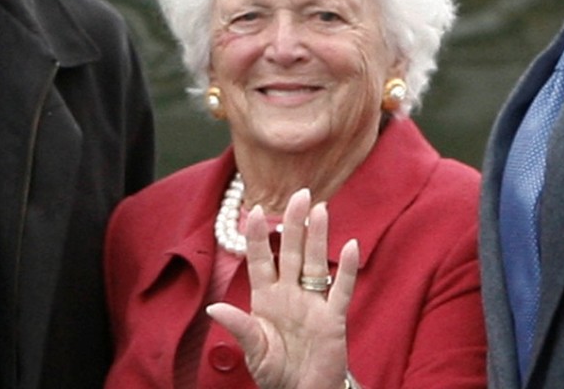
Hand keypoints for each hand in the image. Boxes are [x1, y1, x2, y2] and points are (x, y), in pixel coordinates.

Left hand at [206, 188, 359, 388]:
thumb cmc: (276, 373)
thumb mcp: (254, 352)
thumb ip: (239, 328)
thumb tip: (213, 309)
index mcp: (266, 300)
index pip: (260, 260)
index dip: (258, 237)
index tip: (254, 210)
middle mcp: (289, 294)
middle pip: (291, 252)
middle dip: (294, 223)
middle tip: (300, 194)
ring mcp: (313, 304)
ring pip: (315, 262)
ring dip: (318, 236)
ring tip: (321, 208)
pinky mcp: (333, 319)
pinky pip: (340, 290)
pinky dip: (345, 269)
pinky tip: (351, 246)